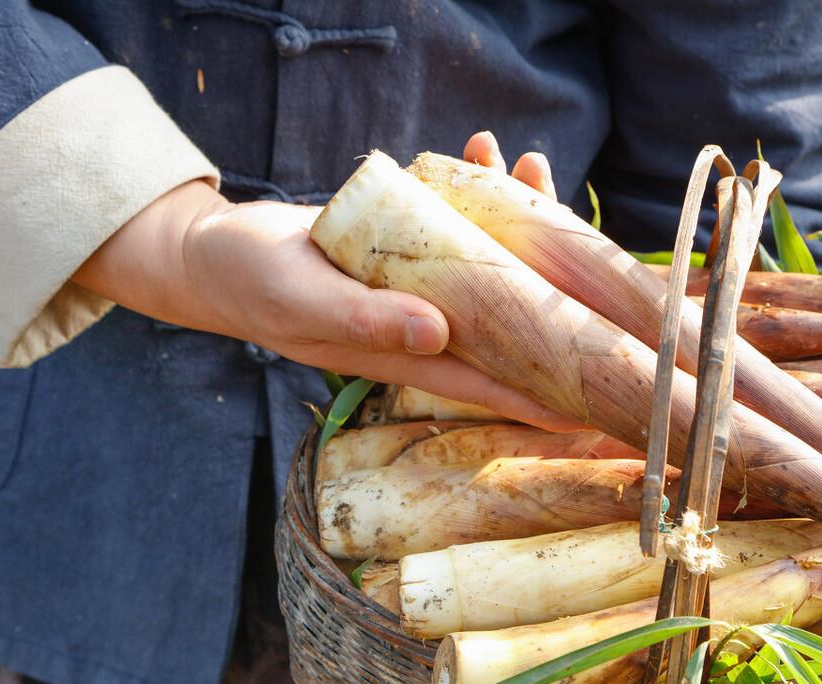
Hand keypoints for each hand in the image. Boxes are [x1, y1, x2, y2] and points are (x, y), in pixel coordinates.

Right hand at [72, 133, 578, 430]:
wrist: (218, 251)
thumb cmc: (251, 282)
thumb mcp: (302, 300)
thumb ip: (367, 320)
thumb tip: (441, 335)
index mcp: (403, 355)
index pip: (490, 379)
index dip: (547, 389)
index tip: (603, 394)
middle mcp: (423, 327)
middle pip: (507, 318)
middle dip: (556, 290)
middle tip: (600, 261)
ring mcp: (418, 287)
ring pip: (489, 264)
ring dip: (520, 219)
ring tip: (533, 165)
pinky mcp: (406, 249)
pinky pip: (456, 223)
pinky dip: (474, 189)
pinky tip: (484, 151)